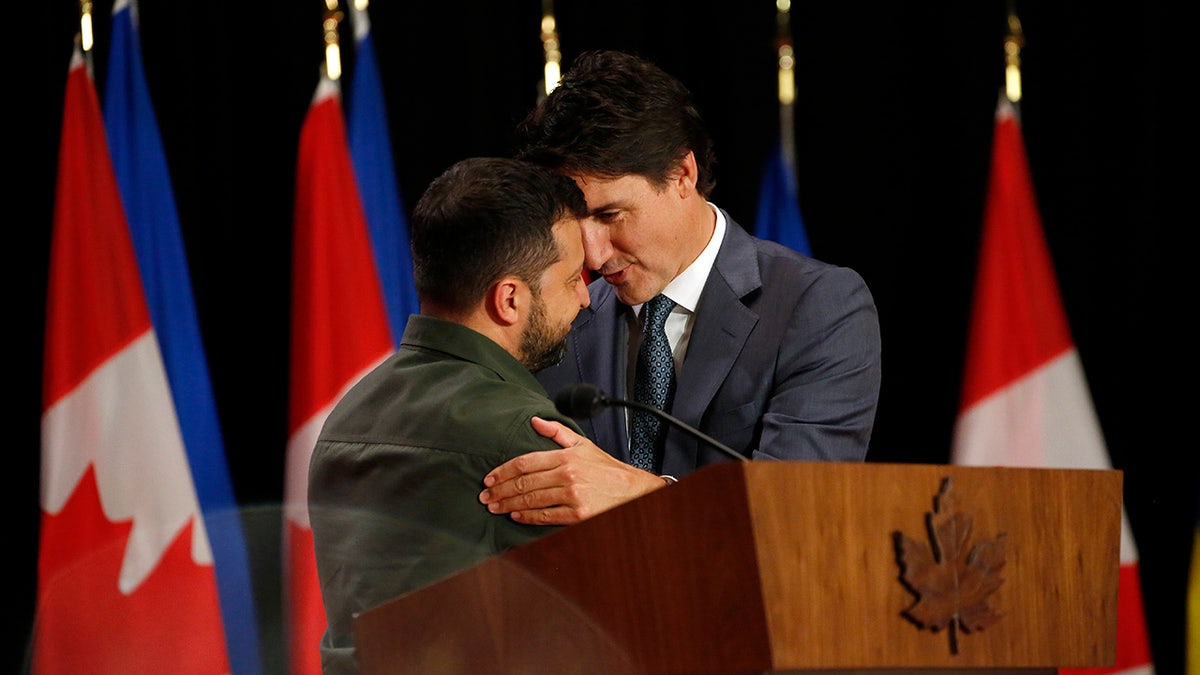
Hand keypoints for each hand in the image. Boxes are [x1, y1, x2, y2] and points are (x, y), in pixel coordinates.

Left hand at [478, 416, 666, 524]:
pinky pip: (545, 516)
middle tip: (485, 495)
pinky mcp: (577, 515)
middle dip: (501, 489)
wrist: (632, 491)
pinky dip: (527, 516)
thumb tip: (535, 420)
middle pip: (524, 482)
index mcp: (566, 457)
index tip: (490, 477)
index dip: (503, 470)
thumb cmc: (607, 469)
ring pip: (531, 500)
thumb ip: (557, 432)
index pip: (525, 462)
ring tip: (494, 506)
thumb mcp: (583, 444)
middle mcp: (567, 475)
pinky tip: (515, 515)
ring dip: (508, 504)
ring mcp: (572, 496)